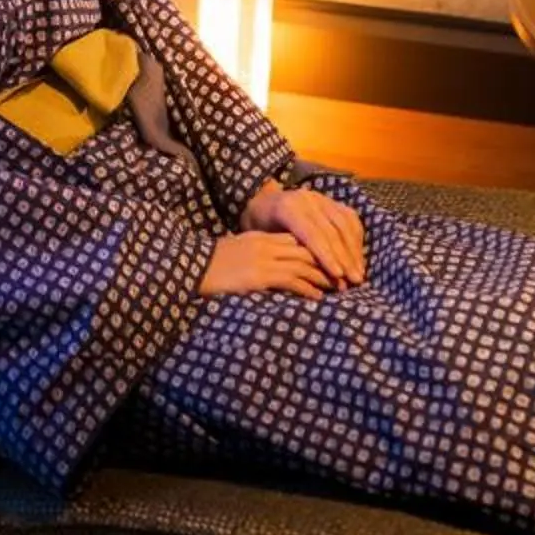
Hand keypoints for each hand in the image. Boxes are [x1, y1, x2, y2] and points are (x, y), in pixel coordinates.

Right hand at [197, 231, 331, 299]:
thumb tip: (275, 267)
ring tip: (337, 288)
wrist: (191, 268)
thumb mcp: (237, 253)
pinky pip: (291, 280)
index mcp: (261, 238)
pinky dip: (308, 288)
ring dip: (323, 277)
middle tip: (343, 276)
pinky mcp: (259, 276)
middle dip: (327, 263)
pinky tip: (317, 297)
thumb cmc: (210, 264)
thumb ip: (257, 254)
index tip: (333, 261)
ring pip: (303, 264)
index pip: (297, 239)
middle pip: (306, 250)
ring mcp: (263, 259)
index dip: (318, 251)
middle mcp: (266, 245)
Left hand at [240, 181, 367, 286]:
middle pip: (332, 230)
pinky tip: (358, 257)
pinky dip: (357, 238)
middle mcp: (307, 199)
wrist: (263, 202)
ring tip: (359, 273)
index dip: (326, 255)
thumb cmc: (259, 228)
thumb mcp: (262, 240)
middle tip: (355, 280)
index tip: (338, 275)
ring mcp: (321, 198)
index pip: (312, 234)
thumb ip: (283, 254)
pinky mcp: (331, 200)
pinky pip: (350, 218)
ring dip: (355, 250)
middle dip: (345, 257)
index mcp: (287, 208)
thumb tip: (303, 279)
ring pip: (345, 223)